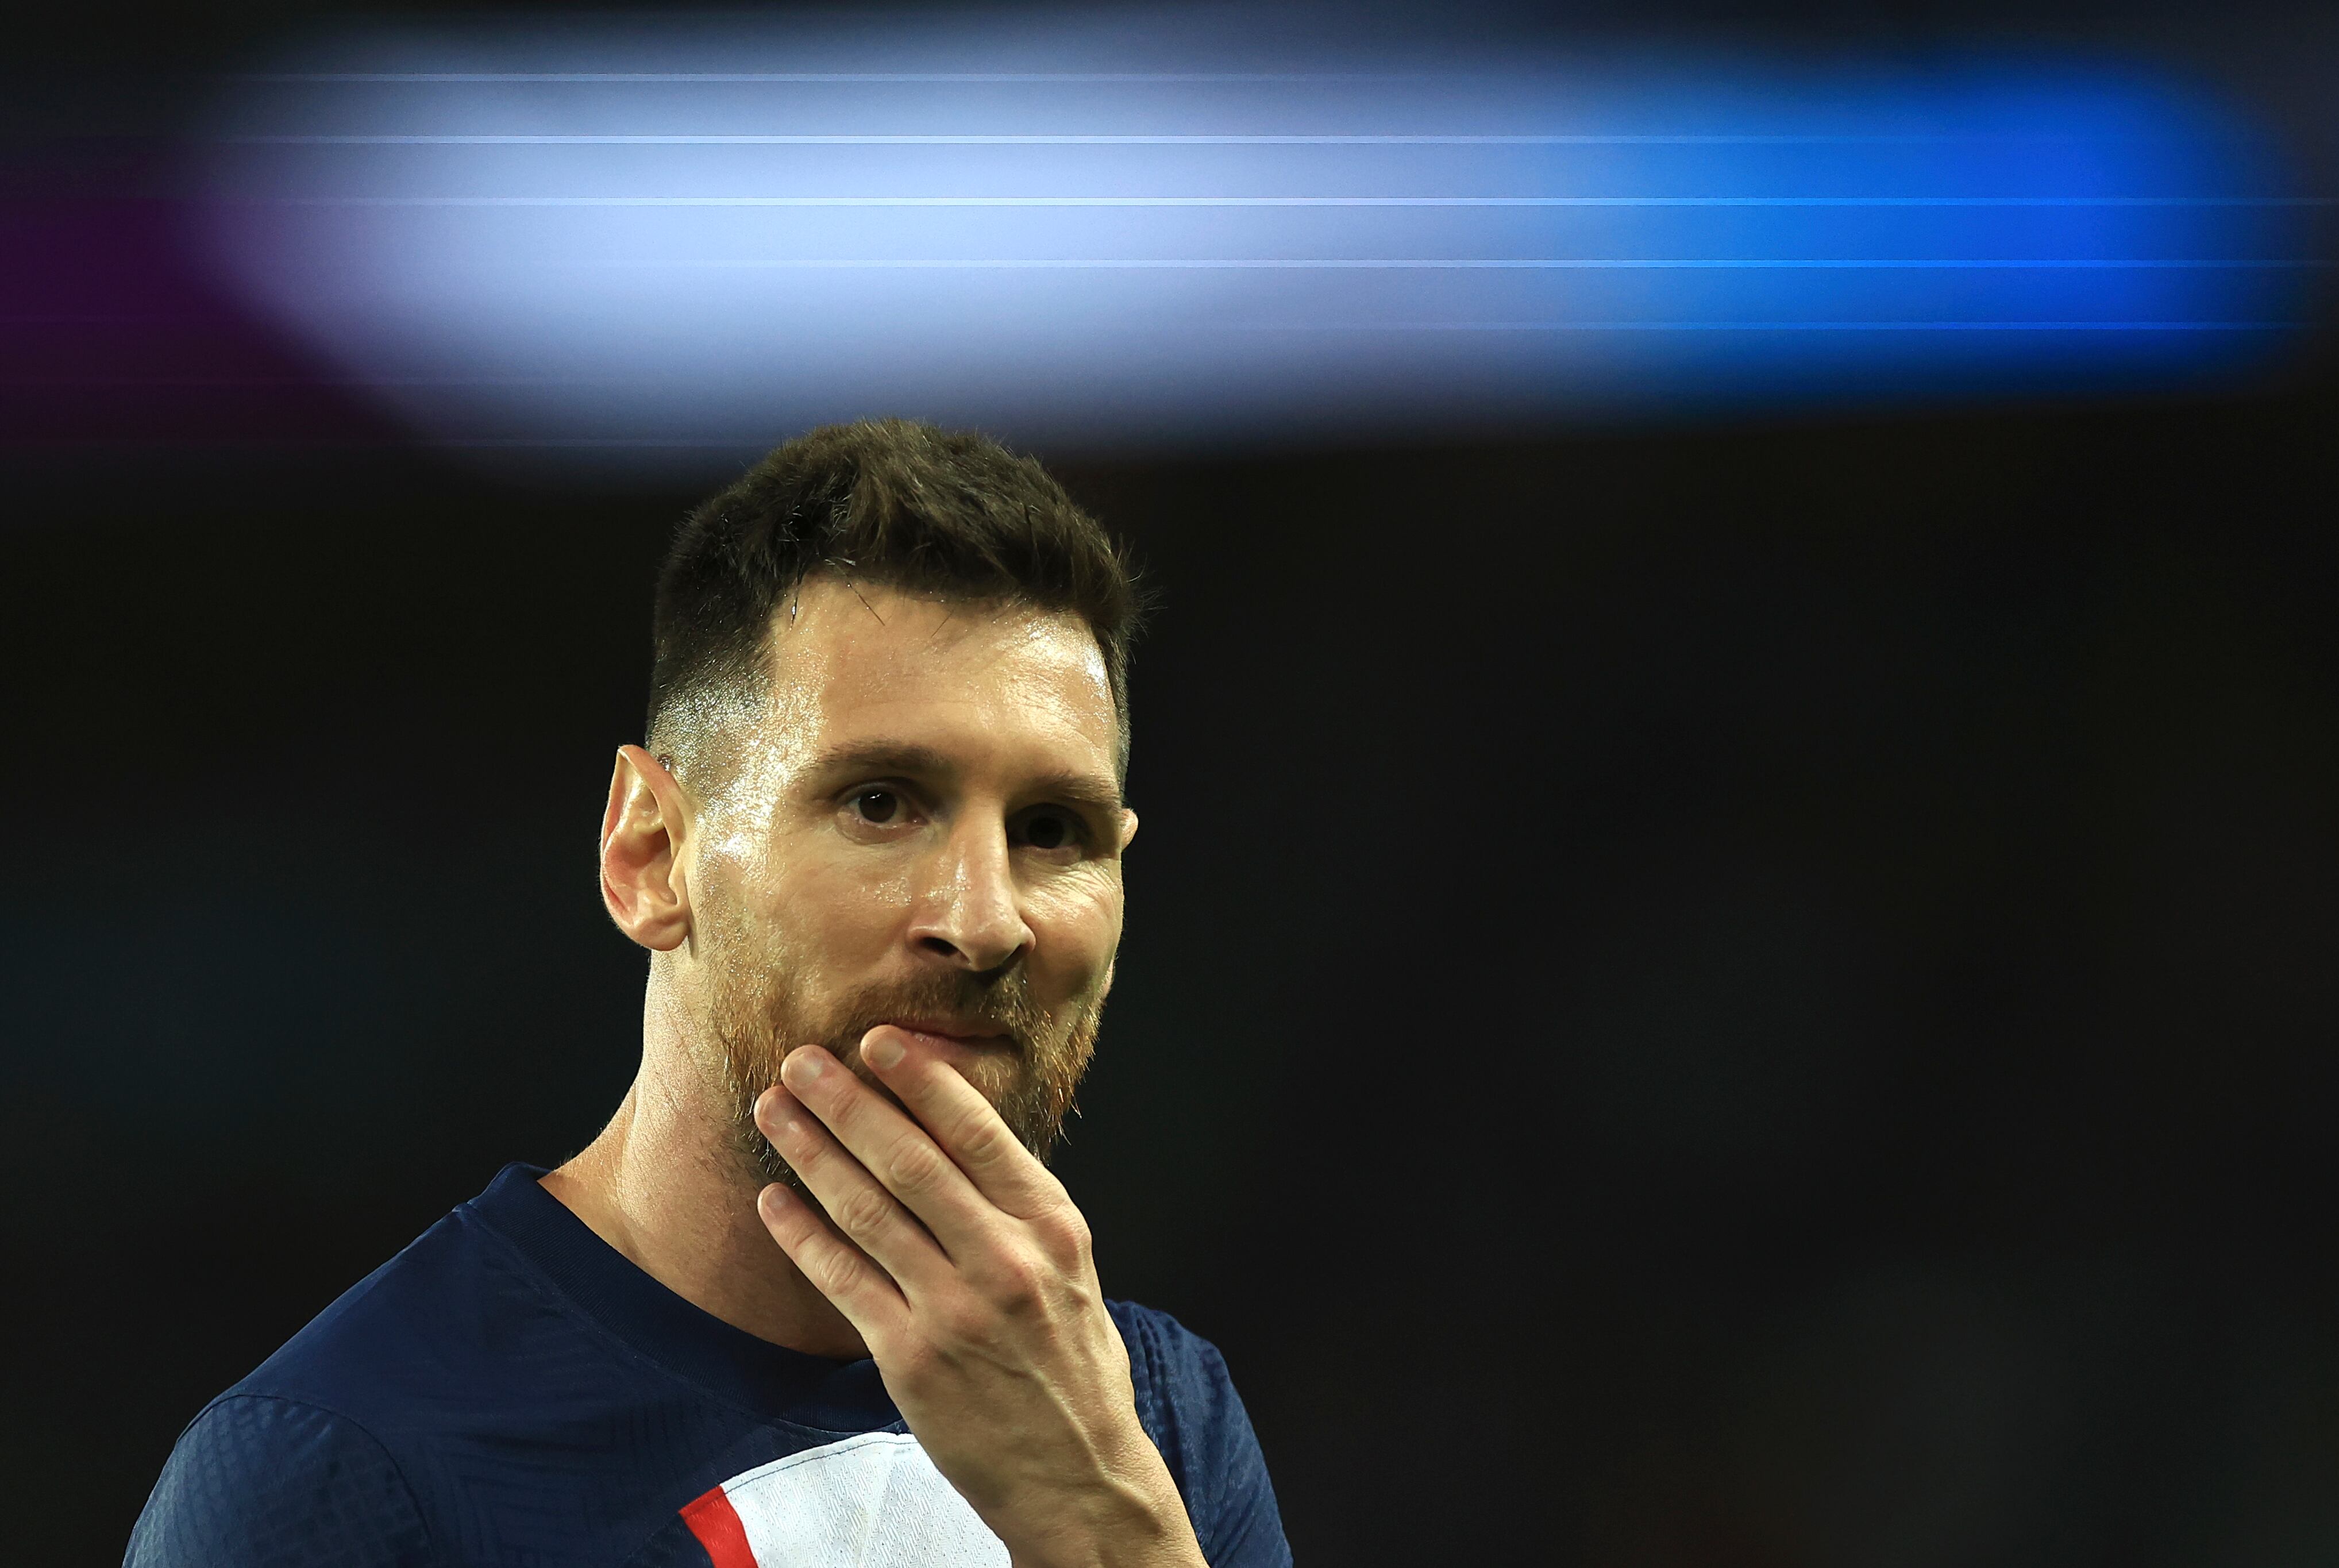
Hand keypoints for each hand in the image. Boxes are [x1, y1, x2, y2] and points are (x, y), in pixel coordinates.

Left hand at [753, 1031, 1206, 1567]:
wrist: (1080, 1475)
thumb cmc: (1073, 1365)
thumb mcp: (1072, 1269)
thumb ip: (1021, 1207)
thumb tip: (956, 1134)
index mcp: (1053, 1227)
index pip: (978, 1132)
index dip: (922, 1080)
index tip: (879, 1039)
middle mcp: (1006, 1261)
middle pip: (911, 1160)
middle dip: (848, 1102)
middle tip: (801, 1059)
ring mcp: (954, 1311)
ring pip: (867, 1211)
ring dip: (811, 1153)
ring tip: (774, 1110)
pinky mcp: (910, 1359)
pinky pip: (842, 1281)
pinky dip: (803, 1235)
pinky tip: (774, 1201)